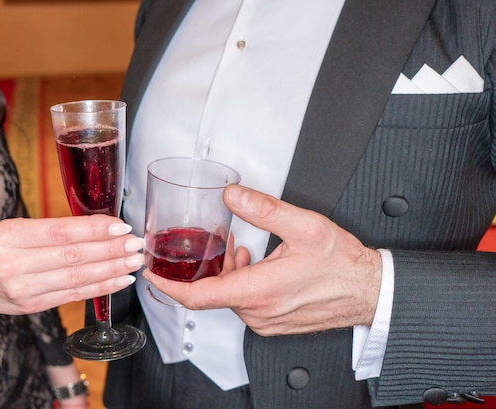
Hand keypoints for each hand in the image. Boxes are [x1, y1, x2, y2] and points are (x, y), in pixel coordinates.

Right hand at [0, 215, 143, 343]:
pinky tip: (120, 280)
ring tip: (134, 262)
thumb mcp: (12, 229)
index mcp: (9, 236)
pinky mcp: (33, 307)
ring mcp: (24, 290)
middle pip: (73, 257)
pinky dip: (100, 287)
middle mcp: (14, 264)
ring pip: (77, 278)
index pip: (61, 232)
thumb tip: (98, 226)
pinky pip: (74, 296)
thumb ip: (50, 229)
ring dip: (111, 270)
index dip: (94, 230)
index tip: (120, 226)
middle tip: (135, 244)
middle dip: (111, 250)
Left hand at [143, 184, 381, 335]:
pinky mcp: (273, 323)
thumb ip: (264, 209)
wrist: (369, 291)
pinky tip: (252, 264)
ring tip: (241, 249)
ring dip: (226, 272)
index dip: (168, 285)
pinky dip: (240, 283)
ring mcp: (266, 321)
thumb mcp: (304, 225)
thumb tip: (232, 196)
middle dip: (206, 267)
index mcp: (259, 291)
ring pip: (228, 297)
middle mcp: (258, 312)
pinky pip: (243, 304)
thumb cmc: (342, 264)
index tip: (150, 273)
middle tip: (216, 243)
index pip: (198, 297)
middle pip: (211, 292)